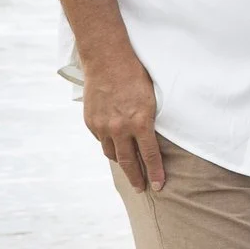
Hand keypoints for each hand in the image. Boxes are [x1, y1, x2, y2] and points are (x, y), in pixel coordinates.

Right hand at [82, 47, 164, 188]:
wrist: (107, 60)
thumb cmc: (135, 76)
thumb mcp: (152, 99)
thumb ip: (149, 121)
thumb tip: (151, 139)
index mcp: (140, 123)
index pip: (150, 156)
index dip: (155, 173)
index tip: (158, 186)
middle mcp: (120, 128)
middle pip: (128, 162)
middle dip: (136, 178)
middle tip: (142, 188)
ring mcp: (102, 126)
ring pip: (112, 153)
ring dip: (121, 162)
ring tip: (129, 169)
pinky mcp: (91, 121)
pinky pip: (101, 140)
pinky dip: (109, 144)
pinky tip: (115, 146)